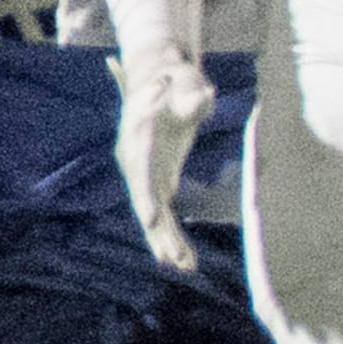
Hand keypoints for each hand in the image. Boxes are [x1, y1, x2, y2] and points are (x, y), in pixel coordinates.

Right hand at [111, 48, 214, 272]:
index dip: (144, 197)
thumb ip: (193, 94)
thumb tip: (207, 94)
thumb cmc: (174, 79)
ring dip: (168, 242)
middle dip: (159, 232)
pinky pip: (162, 212)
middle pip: (146, 202)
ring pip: (153, 213)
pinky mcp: (156, 180)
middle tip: (176, 259)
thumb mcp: (184, 82)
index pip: (140, 172)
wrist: (159, 76)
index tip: (150, 219)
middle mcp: (135, 161)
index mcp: (139, 139)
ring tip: (187, 267)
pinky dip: (172, 235)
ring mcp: (144, 173)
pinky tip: (186, 258)